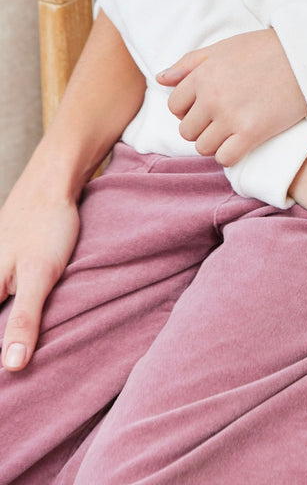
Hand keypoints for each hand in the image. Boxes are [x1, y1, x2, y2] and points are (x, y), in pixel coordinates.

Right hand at [0, 159, 80, 370]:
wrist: (54, 180)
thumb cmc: (47, 225)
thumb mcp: (40, 275)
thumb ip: (25, 320)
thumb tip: (11, 367)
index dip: (1, 349)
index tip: (8, 373)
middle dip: (4, 337)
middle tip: (17, 365)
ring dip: (6, 326)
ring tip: (20, 355)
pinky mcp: (2, 263)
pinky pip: (2, 295)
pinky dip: (6, 311)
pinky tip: (16, 322)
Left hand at [157, 29, 306, 165]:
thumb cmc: (266, 49)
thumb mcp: (225, 47)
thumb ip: (189, 63)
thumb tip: (160, 79)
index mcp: (202, 75)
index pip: (175, 106)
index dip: (190, 108)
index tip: (209, 105)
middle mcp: (212, 97)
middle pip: (187, 131)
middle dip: (202, 127)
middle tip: (224, 117)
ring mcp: (231, 116)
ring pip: (203, 147)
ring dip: (216, 142)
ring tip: (234, 129)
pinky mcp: (252, 133)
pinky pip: (225, 158)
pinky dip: (231, 154)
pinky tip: (243, 141)